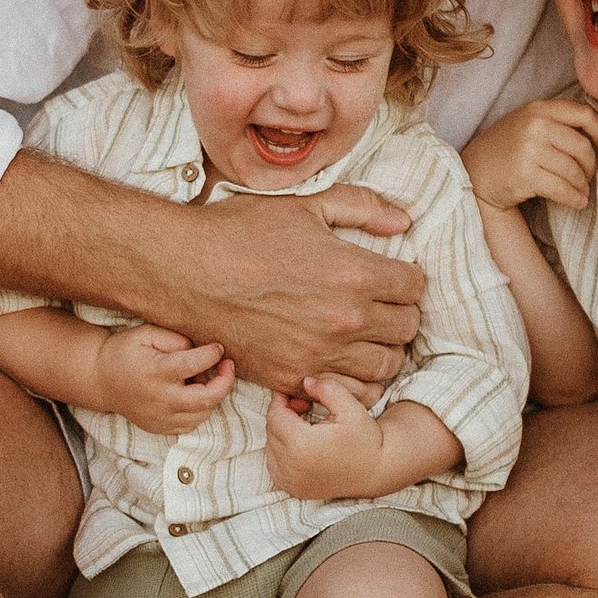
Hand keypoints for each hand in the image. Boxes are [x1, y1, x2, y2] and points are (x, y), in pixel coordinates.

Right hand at [92, 321, 236, 434]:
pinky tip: (193, 394)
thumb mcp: (145, 334)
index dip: (212, 354)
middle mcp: (159, 399)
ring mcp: (160, 417)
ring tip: (203, 379)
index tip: (218, 347)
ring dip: (212, 396)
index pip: (193, 365)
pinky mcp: (161, 428)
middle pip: (205, 399)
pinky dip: (200, 410)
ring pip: (202, 414)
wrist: (101, 381)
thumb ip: (174, 339)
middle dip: (225, 382)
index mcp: (155, 372)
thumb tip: (200, 350)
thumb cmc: (124, 352)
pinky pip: (192, 424)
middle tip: (227, 365)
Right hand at [166, 187, 422, 393]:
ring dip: (382, 349)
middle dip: (400, 313)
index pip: (414, 287)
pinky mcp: (292, 378)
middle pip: (407, 329)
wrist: (183, 271)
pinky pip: (347, 392)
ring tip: (366, 334)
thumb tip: (404, 221)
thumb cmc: (240, 233)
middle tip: (383, 305)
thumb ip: (361, 207)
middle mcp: (343, 320)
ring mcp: (318, 355)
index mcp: (353, 273)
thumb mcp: (304, 206)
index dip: (408, 278)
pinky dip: (353, 380)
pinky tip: (340, 359)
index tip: (393, 276)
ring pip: (385, 367)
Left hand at [263, 370, 391, 500]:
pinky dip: (282, 453)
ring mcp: (291, 481)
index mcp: (302, 444)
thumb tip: (305, 382)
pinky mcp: (293, 489)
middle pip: (271, 431)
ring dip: (281, 434)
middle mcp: (291, 466)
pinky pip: (275, 465)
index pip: (275, 415)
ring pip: (271, 448)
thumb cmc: (365, 438)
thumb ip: (327, 389)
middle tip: (304, 407)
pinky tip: (301, 445)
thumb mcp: (351, 408)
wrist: (376, 471)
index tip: (296, 394)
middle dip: (283, 415)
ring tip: (304, 426)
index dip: (282, 400)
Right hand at [463, 95, 597, 211]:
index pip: (583, 113)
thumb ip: (556, 122)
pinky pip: (562, 189)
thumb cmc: (506, 149)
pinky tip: (577, 202)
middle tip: (589, 176)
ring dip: (582, 186)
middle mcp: (535, 125)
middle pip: (582, 146)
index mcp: (539, 108)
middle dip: (591, 166)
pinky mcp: (525, 175)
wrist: (474, 172)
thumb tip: (596, 138)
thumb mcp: (527, 122)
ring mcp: (529, 150)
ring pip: (573, 171)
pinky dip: (574, 198)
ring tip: (581, 192)